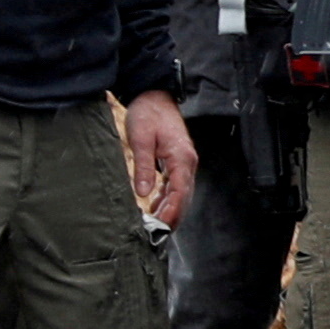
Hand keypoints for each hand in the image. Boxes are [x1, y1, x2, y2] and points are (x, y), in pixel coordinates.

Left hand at [121, 91, 195, 231]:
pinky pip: (175, 185)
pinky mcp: (177, 161)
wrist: (154, 95)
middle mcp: (188, 162)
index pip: (180, 190)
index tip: (163, 225)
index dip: (172, 209)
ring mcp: (184, 162)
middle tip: (159, 233)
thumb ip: (143, 166)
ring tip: (157, 225)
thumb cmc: (148, 113)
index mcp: (182, 157)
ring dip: (171, 209)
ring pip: (181, 193)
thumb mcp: (141, 139)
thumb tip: (144, 193)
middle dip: (174, 215)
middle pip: (184, 195)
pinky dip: (167, 198)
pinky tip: (156, 207)